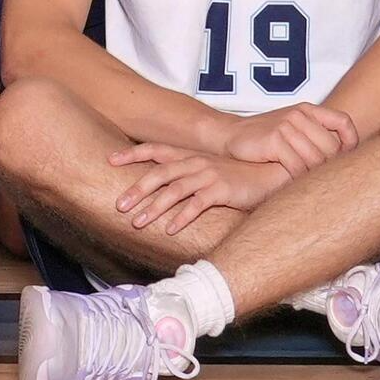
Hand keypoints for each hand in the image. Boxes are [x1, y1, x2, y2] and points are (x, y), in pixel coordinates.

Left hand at [110, 142, 284, 237]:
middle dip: (137, 189)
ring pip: (174, 190)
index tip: (110, 160)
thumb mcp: (208, 171)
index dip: (132, 153)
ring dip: (153, 207)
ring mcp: (208, 175)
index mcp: (190, 155)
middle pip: (159, 173)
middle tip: (118, 205)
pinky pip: (197, 204)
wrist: (270, 175)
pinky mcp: (221, 190)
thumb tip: (162, 190)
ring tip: (136, 222)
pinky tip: (169, 230)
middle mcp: (196, 162)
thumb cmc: (236, 176)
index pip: (155, 150)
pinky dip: (181, 217)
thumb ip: (187, 176)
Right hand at [220, 102, 358, 180]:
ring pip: (316, 159)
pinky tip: (296, 186)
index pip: (343, 122)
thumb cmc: (265, 137)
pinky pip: (297, 166)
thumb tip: (346, 157)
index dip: (352, 142)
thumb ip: (315, 136)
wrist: (230, 135)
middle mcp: (299, 115)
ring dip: (315, 177)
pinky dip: (299, 180)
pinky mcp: (274, 140)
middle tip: (326, 182)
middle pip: (332, 146)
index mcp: (307, 110)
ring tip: (312, 187)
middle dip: (332, 167)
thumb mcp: (292, 128)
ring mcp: (287, 126)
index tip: (349, 159)